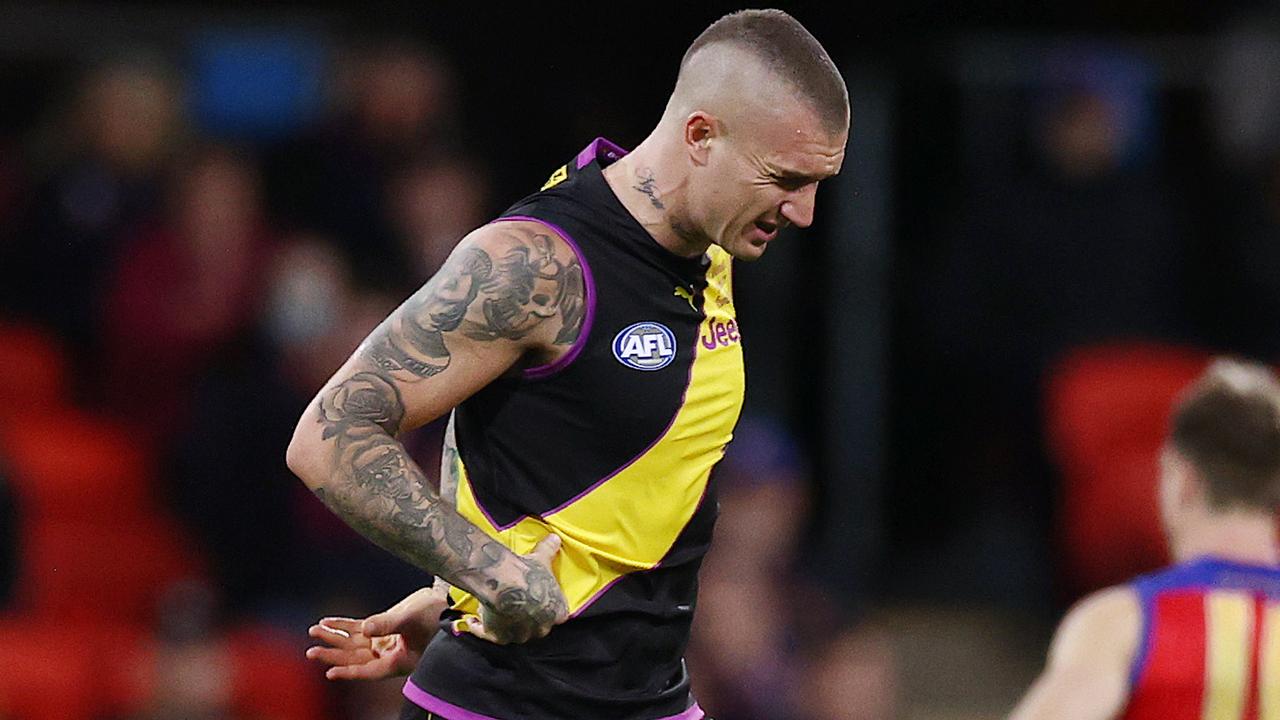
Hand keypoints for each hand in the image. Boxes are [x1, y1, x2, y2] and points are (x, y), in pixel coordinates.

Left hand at [305, 581, 449, 679]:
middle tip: (311, 652)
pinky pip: (358, 630)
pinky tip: (327, 622)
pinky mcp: (382, 628)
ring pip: (354, 643)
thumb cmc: (435, 614)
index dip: (350, 672)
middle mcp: (388, 654)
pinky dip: (343, 626)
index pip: (369, 670)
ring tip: (313, 631)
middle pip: (356, 657)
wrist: (447, 602)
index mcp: (399, 660)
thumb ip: (388, 623)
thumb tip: (366, 627)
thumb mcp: (412, 619)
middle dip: (334, 654)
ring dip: (334, 638)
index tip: (330, 673)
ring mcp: (384, 641)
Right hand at [468, 534, 568, 643]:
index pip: (556, 615)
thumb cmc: (527, 572)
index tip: (537, 599)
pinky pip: (487, 634)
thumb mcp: (541, 558)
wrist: (505, 583)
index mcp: (557, 613)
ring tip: (494, 609)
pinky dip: (479, 628)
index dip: (545, 606)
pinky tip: (473, 619)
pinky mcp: (499, 638)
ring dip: (504, 623)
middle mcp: (541, 629)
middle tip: (515, 604)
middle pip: (535, 626)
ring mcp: (520, 636)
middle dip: (526, 617)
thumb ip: (549, 549)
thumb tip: (555, 538)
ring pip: (512, 632)